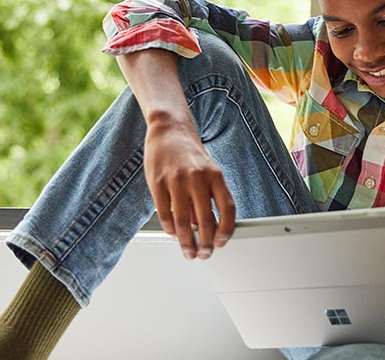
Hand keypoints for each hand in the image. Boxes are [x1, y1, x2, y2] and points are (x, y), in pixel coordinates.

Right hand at [144, 119, 235, 259]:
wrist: (169, 130)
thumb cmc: (189, 153)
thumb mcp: (206, 172)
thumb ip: (207, 197)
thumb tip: (204, 227)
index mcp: (215, 175)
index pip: (228, 208)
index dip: (226, 229)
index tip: (222, 242)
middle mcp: (197, 177)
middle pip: (206, 220)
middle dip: (205, 243)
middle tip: (204, 254)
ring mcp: (176, 180)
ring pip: (182, 221)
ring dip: (186, 241)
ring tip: (188, 250)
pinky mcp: (157, 183)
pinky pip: (164, 213)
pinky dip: (170, 228)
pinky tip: (173, 233)